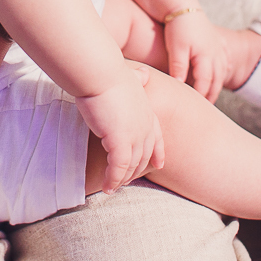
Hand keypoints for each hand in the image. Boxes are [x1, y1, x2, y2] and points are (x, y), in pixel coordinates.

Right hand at [75, 64, 164, 193]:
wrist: (101, 73)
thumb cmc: (109, 72)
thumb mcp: (129, 77)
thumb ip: (137, 79)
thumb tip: (144, 74)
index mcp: (147, 112)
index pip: (157, 137)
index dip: (158, 152)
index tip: (159, 164)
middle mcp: (145, 126)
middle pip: (144, 156)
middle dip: (136, 171)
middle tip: (124, 181)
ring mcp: (134, 136)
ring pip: (132, 166)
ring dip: (122, 179)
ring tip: (113, 188)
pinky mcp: (120, 142)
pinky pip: (119, 168)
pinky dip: (113, 179)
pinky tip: (107, 187)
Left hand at [164, 10, 228, 102]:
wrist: (183, 6)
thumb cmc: (178, 27)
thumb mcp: (176, 48)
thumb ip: (178, 67)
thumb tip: (179, 86)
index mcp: (206, 56)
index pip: (205, 83)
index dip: (200, 96)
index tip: (194, 108)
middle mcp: (216, 54)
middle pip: (216, 81)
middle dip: (211, 95)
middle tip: (203, 109)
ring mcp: (218, 49)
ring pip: (221, 74)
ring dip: (215, 87)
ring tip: (208, 99)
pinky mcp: (216, 45)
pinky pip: (222, 65)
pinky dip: (218, 75)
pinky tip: (213, 81)